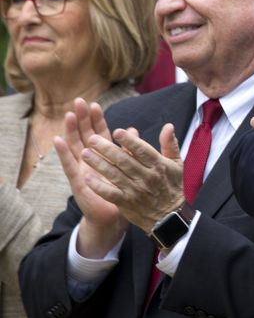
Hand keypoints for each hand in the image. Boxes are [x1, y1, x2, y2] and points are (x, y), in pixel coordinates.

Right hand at [56, 99, 126, 257]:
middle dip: (82, 119)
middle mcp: (91, 160)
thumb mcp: (130, 167)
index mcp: (105, 156)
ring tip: (68, 115)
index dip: (97, 120)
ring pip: (75, 146)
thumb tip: (133, 130)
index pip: (100, 133)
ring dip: (71, 130)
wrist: (115, 216)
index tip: (95, 105)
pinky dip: (62, 152)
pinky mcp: (78, 181)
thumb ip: (130, 149)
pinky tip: (57, 140)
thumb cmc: (123, 190)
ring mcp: (83, 169)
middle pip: (85, 135)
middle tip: (79, 101)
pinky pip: (69, 165)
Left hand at [82, 124, 184, 230]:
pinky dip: (98, 186)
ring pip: (114, 174)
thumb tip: (168, 126)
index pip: (142, 150)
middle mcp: (147, 177)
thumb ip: (170, 144)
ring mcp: (135, 191)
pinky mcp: (126, 203)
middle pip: (124, 160)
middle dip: (107, 149)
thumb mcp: (176, 164)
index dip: (129, 141)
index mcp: (159, 165)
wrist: (169, 216)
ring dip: (98, 164)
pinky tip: (87, 177)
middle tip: (92, 139)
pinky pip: (110, 193)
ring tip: (85, 153)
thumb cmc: (171, 186)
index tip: (116, 131)